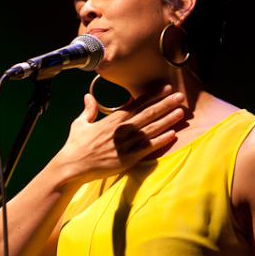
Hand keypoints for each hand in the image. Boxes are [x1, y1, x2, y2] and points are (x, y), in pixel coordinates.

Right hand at [52, 84, 184, 186]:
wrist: (73, 167)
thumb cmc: (75, 146)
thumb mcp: (79, 124)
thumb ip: (88, 110)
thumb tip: (88, 96)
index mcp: (112, 121)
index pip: (136, 104)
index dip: (152, 96)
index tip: (165, 88)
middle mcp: (121, 130)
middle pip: (148, 114)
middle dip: (165, 104)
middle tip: (180, 96)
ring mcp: (126, 144)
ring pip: (151, 129)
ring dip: (168, 120)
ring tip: (181, 112)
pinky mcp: (128, 158)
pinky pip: (148, 148)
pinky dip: (161, 141)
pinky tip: (173, 134)